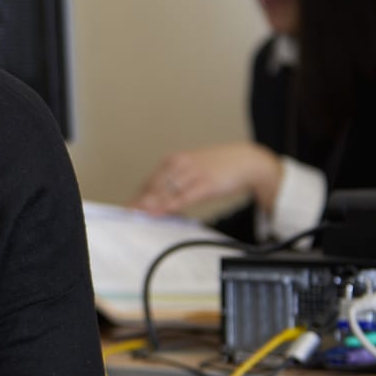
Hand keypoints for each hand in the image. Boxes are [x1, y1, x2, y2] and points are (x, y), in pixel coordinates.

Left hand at [129, 142, 283, 215]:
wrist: (247, 161)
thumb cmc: (219, 166)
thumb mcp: (192, 169)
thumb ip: (176, 182)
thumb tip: (160, 199)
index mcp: (175, 160)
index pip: (150, 180)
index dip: (138, 195)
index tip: (127, 207)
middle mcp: (180, 165)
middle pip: (153, 186)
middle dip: (140, 201)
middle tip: (128, 214)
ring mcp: (192, 175)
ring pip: (165, 192)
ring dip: (149, 204)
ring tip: (137, 215)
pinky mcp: (205, 185)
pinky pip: (182, 198)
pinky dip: (167, 206)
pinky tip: (157, 213)